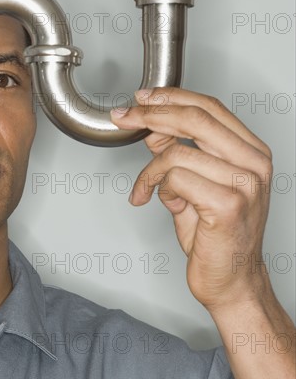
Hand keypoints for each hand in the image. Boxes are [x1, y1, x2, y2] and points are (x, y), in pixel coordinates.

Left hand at [111, 87, 272, 310]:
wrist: (232, 281)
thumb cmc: (216, 237)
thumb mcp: (193, 186)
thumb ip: (177, 153)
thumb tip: (152, 128)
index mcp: (251, 152)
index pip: (209, 107)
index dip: (171, 97)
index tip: (142, 98)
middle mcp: (254, 163)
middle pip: (195, 117)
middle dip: (151, 114)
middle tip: (124, 118)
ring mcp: (244, 183)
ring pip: (177, 153)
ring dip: (150, 172)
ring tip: (145, 190)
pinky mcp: (228, 204)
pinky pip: (175, 179)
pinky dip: (156, 188)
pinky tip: (157, 203)